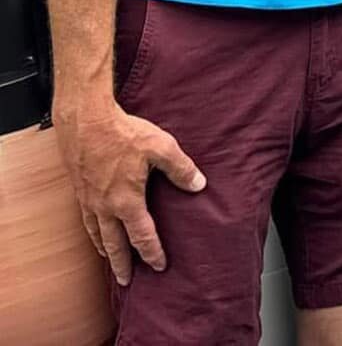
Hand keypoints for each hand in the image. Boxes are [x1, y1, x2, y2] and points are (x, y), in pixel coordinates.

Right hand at [55, 100, 205, 284]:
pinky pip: (86, 219)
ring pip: (97, 234)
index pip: (142, 236)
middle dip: (122, 264)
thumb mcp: (161, 147)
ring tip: (111, 259)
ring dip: (106, 250)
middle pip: (114, 244)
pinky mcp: (80, 189)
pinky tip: (96, 229)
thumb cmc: (122, 133)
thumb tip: (199, 185)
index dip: (153, 253)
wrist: (85, 121)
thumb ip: (181, 169)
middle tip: (126, 281)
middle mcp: (105, 206)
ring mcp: (89, 200)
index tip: (160, 266)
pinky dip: (93, 231)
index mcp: (126, 201)